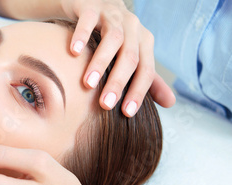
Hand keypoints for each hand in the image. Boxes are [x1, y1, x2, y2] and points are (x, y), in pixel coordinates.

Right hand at [61, 0, 175, 115]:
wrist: (94, 3)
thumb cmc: (112, 37)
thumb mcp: (132, 55)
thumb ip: (149, 79)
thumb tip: (171, 103)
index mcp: (143, 42)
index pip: (146, 70)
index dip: (138, 92)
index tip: (126, 113)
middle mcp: (132, 27)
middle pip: (130, 56)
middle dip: (118, 82)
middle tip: (105, 104)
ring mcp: (112, 15)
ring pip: (112, 39)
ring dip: (101, 62)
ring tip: (88, 84)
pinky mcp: (91, 7)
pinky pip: (87, 20)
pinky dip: (82, 35)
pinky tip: (74, 53)